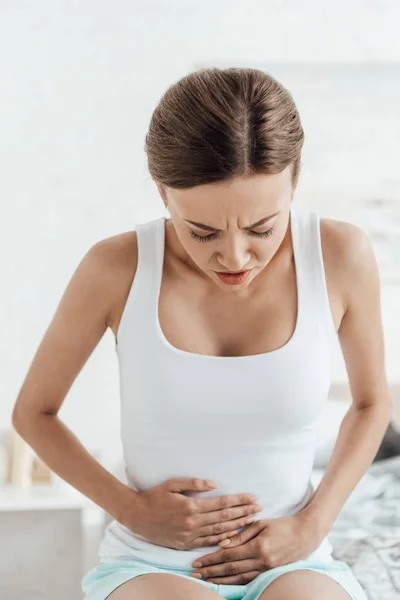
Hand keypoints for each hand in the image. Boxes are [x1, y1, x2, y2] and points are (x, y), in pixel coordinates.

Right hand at [120, 477, 262, 549]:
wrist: (137, 516)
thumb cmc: (155, 496)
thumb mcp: (172, 484)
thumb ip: (194, 483)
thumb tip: (215, 484)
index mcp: (191, 506)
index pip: (221, 504)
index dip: (239, 501)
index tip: (253, 497)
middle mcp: (192, 522)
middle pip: (224, 518)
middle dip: (244, 512)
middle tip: (259, 508)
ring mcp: (189, 535)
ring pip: (219, 532)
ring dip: (237, 526)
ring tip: (252, 520)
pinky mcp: (185, 544)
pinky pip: (208, 543)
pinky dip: (222, 540)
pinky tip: (234, 536)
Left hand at [190, 511, 319, 584]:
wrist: (305, 535)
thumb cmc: (282, 525)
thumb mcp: (261, 524)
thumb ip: (241, 534)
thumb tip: (223, 543)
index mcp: (258, 546)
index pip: (228, 555)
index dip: (211, 559)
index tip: (197, 562)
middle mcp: (261, 561)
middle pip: (231, 570)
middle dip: (211, 572)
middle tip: (195, 575)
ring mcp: (266, 570)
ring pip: (238, 579)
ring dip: (220, 581)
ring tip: (205, 581)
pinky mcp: (269, 573)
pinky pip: (249, 580)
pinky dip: (234, 583)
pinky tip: (224, 584)